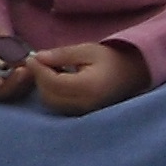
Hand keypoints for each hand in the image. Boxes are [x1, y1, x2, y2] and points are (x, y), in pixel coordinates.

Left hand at [24, 40, 151, 116]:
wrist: (134, 74)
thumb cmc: (112, 59)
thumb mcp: (87, 50)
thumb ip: (61, 54)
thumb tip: (37, 58)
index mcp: (88, 87)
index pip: (52, 83)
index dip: (37, 70)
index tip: (31, 57)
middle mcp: (86, 104)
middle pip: (49, 96)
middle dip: (40, 78)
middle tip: (41, 62)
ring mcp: (85, 112)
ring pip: (52, 103)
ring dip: (45, 87)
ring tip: (51, 71)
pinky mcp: (84, 114)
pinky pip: (60, 107)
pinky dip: (53, 94)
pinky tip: (60, 81)